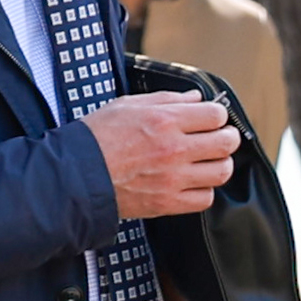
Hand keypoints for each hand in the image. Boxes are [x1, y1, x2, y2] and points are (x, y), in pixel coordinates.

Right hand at [87, 90, 240, 222]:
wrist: (74, 175)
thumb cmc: (94, 139)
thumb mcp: (126, 106)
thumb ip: (166, 99)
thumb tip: (195, 98)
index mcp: (164, 120)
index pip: (216, 114)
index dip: (217, 115)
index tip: (210, 119)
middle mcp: (173, 149)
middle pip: (226, 142)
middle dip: (226, 138)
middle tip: (217, 138)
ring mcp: (173, 178)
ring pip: (222, 171)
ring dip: (219, 164)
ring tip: (206, 161)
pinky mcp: (168, 202)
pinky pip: (206, 198)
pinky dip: (203, 190)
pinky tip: (191, 183)